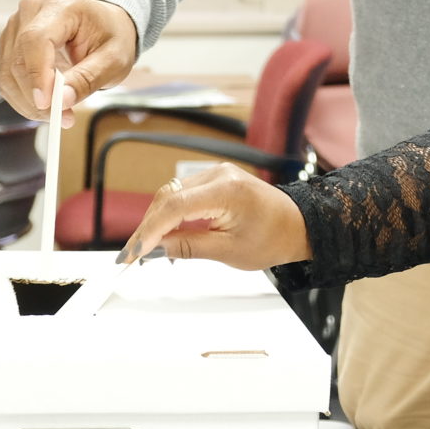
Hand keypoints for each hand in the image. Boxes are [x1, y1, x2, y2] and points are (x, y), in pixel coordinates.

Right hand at [0, 0, 138, 126]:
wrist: (104, 24)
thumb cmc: (111, 35)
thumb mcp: (114, 59)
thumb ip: (88, 78)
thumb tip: (62, 100)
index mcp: (62, 5)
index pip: (36, 39)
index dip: (37, 75)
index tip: (47, 104)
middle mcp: (32, 10)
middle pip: (19, 60)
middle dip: (37, 97)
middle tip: (63, 118)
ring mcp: (16, 25)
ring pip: (8, 73)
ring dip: (29, 102)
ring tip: (59, 112)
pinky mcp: (10, 42)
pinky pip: (7, 76)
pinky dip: (24, 97)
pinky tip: (47, 103)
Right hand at [118, 164, 311, 270]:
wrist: (297, 225)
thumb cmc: (272, 239)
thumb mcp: (228, 251)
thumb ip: (188, 247)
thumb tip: (153, 249)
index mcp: (226, 191)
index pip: (174, 206)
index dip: (149, 230)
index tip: (133, 253)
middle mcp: (219, 175)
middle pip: (168, 197)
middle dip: (147, 227)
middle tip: (131, 255)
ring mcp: (217, 173)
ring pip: (172, 193)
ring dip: (156, 220)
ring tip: (144, 249)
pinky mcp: (216, 179)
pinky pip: (183, 193)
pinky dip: (170, 213)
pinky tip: (163, 234)